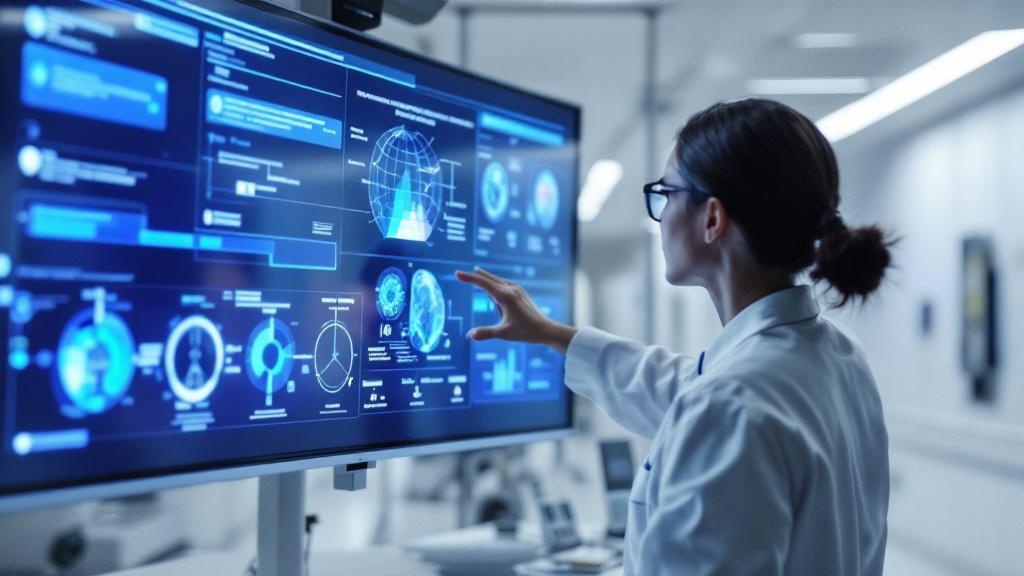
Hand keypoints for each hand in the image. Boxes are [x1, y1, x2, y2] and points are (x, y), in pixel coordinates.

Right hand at [455, 267, 576, 352]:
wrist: (546, 329)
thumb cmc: (526, 332)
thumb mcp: (504, 333)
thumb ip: (486, 333)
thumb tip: (469, 336)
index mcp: (505, 296)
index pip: (483, 284)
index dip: (469, 278)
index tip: (457, 274)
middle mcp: (511, 289)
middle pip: (489, 279)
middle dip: (475, 276)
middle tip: (460, 274)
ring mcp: (517, 290)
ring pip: (497, 280)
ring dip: (486, 277)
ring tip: (477, 272)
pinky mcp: (521, 293)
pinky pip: (504, 284)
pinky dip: (495, 282)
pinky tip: (495, 284)